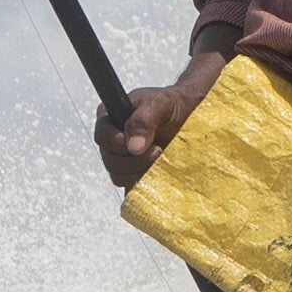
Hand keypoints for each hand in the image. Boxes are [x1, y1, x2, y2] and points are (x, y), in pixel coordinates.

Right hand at [96, 53, 228, 185]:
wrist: (189, 117)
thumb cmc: (171, 106)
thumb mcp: (159, 104)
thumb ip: (144, 121)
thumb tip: (133, 147)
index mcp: (111, 118)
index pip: (102, 136)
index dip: (118, 144)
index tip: (140, 146)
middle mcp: (113, 140)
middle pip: (110, 160)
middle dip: (135, 160)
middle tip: (158, 151)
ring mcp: (123, 159)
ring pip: (120, 176)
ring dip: (141, 171)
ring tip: (161, 159)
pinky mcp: (134, 174)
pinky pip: (132, 187)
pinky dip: (145, 184)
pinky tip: (159, 173)